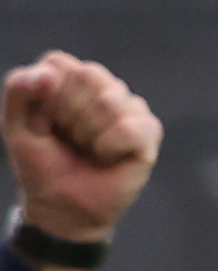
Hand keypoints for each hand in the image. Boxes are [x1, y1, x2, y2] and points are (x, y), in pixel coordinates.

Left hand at [5, 52, 162, 262]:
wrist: (63, 206)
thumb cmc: (41, 165)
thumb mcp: (15, 125)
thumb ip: (18, 90)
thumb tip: (48, 74)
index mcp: (69, 78)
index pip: (59, 64)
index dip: (46, 95)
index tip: (44, 122)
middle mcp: (103, 86)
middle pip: (88, 76)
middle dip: (69, 113)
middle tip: (68, 138)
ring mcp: (130, 107)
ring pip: (110, 101)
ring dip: (88, 134)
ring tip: (88, 149)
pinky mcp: (149, 131)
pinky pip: (129, 129)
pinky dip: (110, 147)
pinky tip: (108, 157)